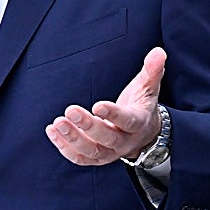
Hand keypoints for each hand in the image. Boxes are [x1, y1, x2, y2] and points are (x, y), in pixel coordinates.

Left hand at [45, 47, 166, 165]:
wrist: (142, 134)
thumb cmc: (141, 105)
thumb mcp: (148, 87)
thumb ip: (152, 70)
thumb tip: (158, 51)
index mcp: (138, 122)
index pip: (127, 121)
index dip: (113, 115)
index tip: (97, 105)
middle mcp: (124, 141)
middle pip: (107, 138)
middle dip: (88, 126)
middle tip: (70, 111)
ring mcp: (109, 152)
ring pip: (91, 151)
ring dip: (72, 139)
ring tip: (57, 123)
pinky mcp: (96, 157)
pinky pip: (80, 158)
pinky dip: (64, 147)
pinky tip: (52, 130)